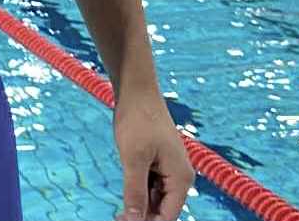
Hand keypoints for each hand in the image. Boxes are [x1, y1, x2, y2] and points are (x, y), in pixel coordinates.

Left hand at [112, 94, 193, 219]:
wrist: (136, 90)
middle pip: (163, 209)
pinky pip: (152, 186)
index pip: (168, 216)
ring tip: (119, 212)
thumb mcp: (133, 158)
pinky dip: (139, 192)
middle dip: (143, 217)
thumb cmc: (137, 119)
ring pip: (156, 199)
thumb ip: (135, 192)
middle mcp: (180, 176)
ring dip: (140, 206)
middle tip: (118, 218)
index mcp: (181, 179)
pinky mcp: (159, 162)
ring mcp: (170, 169)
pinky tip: (125, 196)